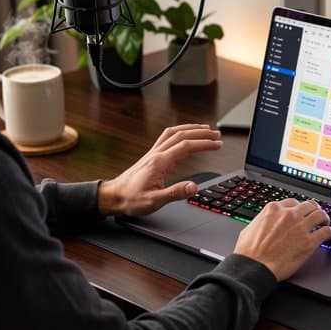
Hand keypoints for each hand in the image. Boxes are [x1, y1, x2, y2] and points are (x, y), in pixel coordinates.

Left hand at [98, 124, 221, 217]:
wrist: (113, 196)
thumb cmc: (130, 199)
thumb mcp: (154, 201)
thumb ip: (175, 193)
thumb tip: (194, 187)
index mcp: (159, 162)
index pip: (186, 146)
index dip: (204, 144)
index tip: (217, 144)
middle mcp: (156, 154)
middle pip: (182, 135)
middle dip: (201, 133)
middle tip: (217, 135)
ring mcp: (153, 153)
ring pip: (174, 133)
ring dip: (191, 129)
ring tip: (205, 130)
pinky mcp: (151, 156)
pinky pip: (167, 137)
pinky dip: (180, 132)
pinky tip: (185, 135)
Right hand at [233, 199, 330, 281]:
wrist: (254, 267)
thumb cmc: (249, 252)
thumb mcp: (251, 228)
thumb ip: (262, 220)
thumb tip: (264, 222)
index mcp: (274, 209)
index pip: (292, 202)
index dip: (298, 207)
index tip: (301, 212)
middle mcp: (289, 215)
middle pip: (309, 205)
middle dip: (313, 209)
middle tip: (316, 214)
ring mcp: (300, 227)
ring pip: (320, 214)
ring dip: (324, 218)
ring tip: (326, 222)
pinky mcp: (309, 242)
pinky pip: (326, 232)